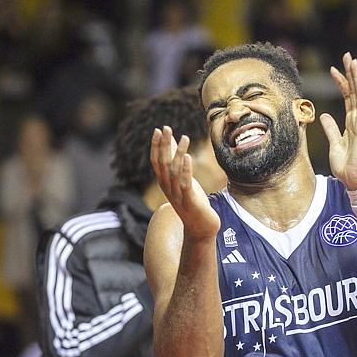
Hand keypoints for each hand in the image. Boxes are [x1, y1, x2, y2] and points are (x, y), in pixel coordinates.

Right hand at [151, 126, 219, 240]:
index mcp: (165, 183)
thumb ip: (176, 163)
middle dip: (164, 145)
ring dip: (178, 153)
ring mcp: (178, 196)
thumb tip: (171, 142)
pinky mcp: (190, 201)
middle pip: (163, 164)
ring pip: (174, 172)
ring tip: (184, 138)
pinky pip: (185, 184)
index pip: (156, 162)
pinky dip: (185, 170)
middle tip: (166, 128)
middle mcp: (168, 189)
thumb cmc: (192, 201)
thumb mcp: (182, 180)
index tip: (158, 130)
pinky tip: (188, 157)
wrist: (201, 228)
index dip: (156, 146)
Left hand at [319, 53, 356, 190]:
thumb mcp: (334, 144)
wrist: (353, 181)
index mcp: (353, 123)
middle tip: (348, 55)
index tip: (334, 69)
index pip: (348, 97)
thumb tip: (324, 115)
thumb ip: (331, 129)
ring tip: (354, 61)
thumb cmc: (345, 166)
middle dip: (352, 73)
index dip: (342, 83)